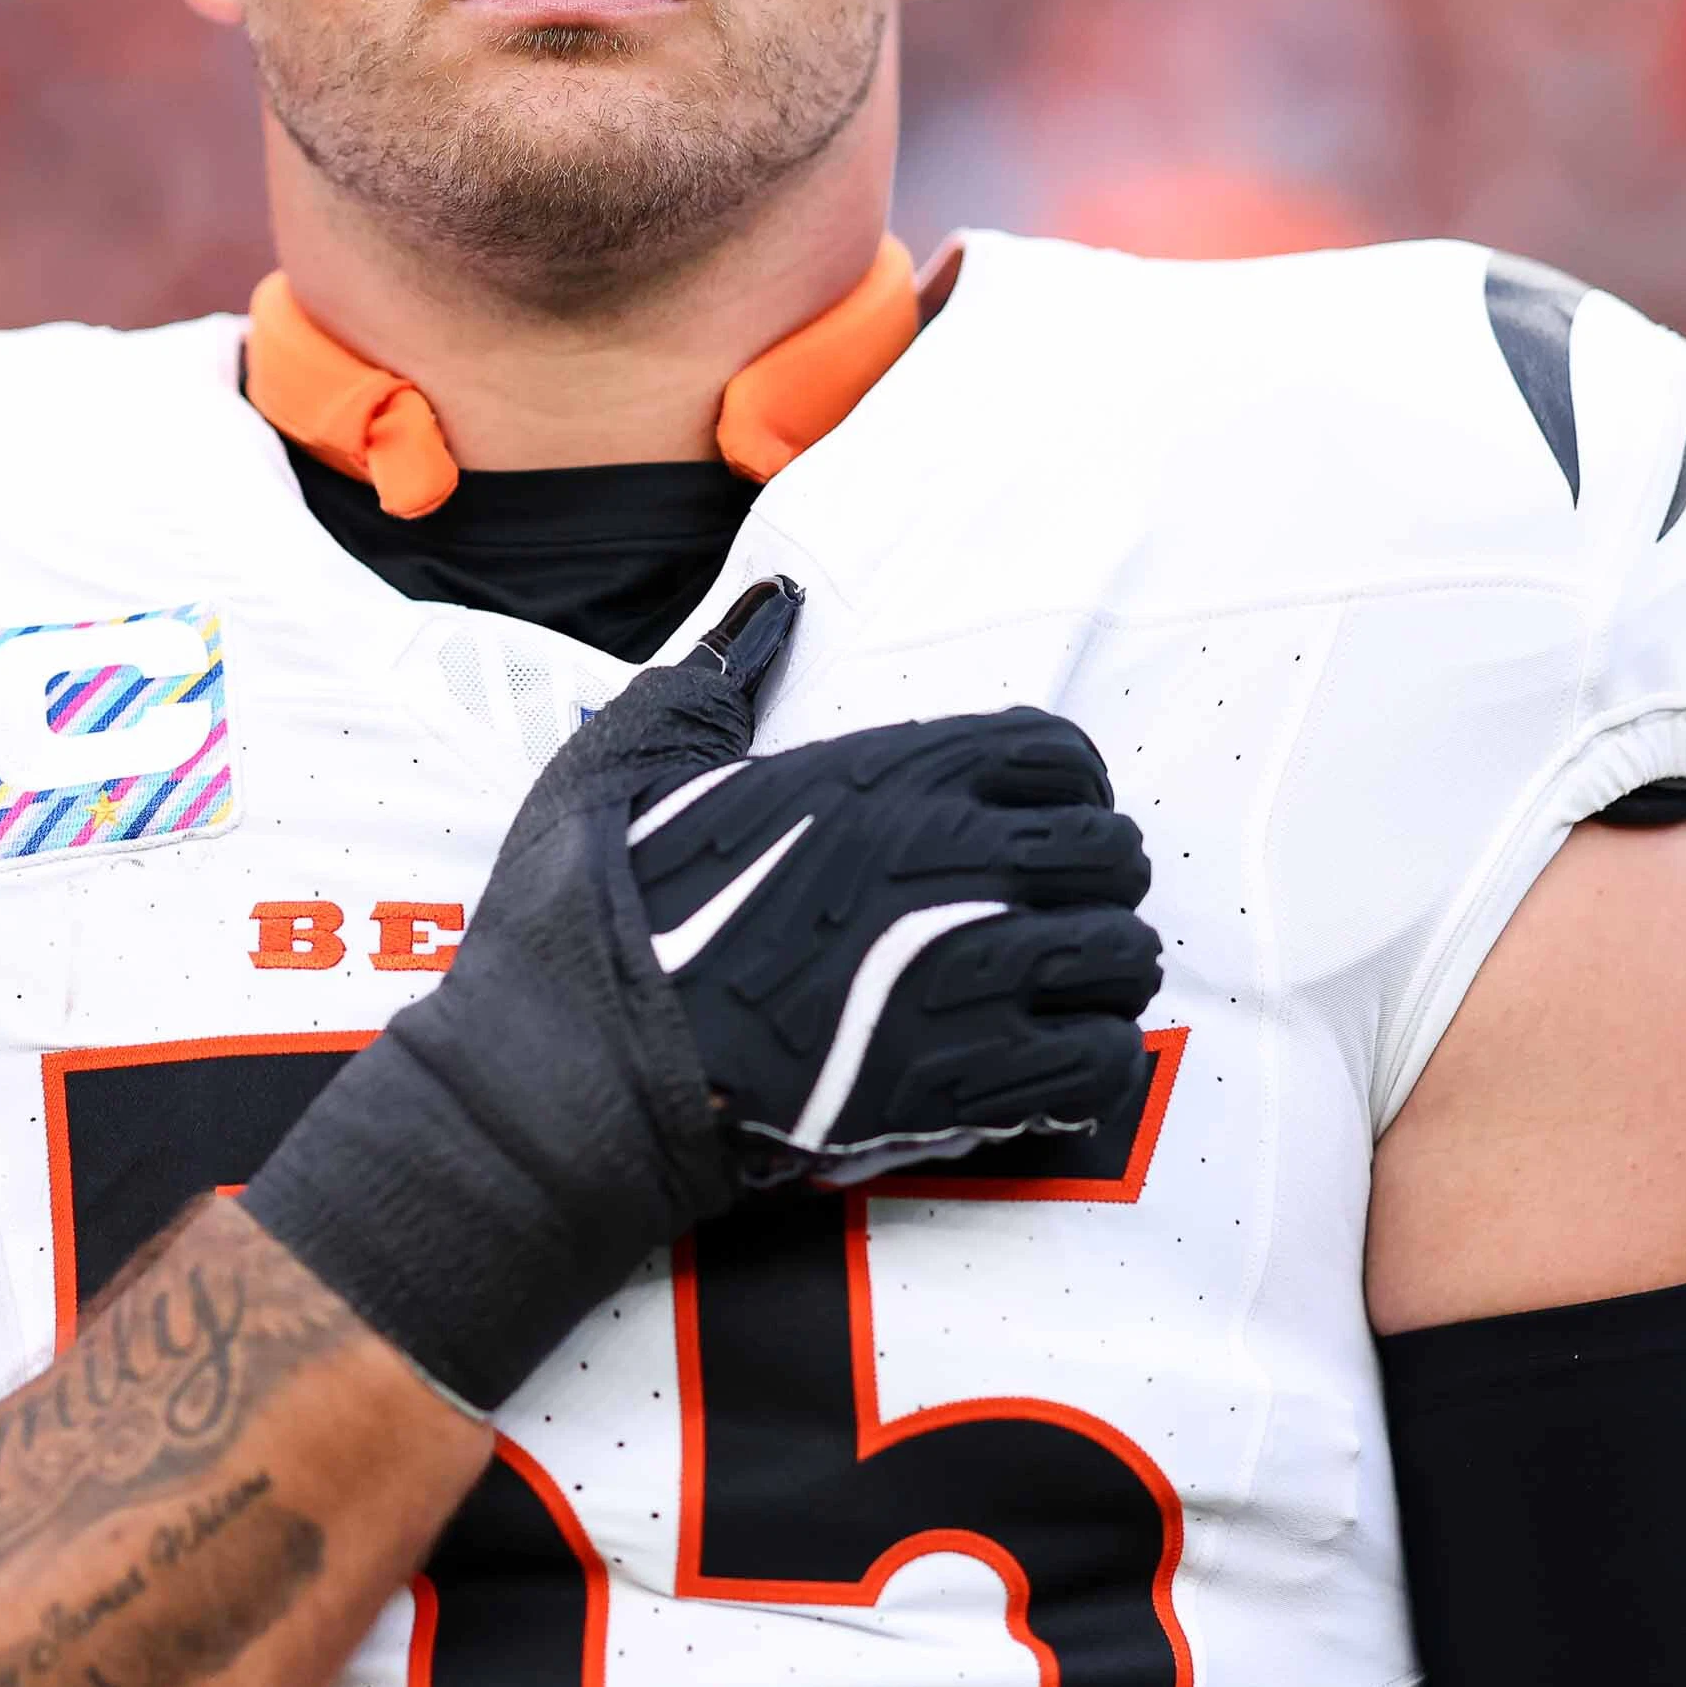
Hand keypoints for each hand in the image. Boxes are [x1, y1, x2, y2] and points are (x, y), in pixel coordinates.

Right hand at [237, 581, 1162, 1408]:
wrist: (565, 1074)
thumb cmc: (589, 916)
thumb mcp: (633, 760)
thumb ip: (719, 676)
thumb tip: (772, 603)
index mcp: (878, 775)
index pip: (1055, 754)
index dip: (1060, 792)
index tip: (1030, 830)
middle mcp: (939, 859)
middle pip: (1109, 853)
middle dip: (1092, 886)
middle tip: (1047, 921)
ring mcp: (957, 973)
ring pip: (1120, 958)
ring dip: (1099, 979)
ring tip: (1054, 999)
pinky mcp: (954, 1084)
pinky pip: (1098, 1064)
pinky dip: (1091, 1067)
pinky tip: (1046, 1070)